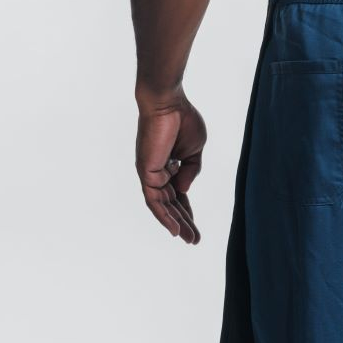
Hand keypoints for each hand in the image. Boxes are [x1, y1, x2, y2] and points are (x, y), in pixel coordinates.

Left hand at [135, 90, 205, 243]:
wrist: (168, 102)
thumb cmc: (182, 119)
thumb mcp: (195, 150)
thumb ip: (192, 170)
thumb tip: (184, 192)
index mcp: (168, 165)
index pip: (177, 194)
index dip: (187, 210)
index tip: (196, 227)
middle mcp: (157, 171)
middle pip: (170, 203)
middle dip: (184, 221)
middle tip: (195, 239)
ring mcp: (150, 173)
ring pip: (162, 205)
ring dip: (176, 223)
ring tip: (190, 239)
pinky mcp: (146, 172)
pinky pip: (154, 199)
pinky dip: (164, 215)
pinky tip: (174, 229)